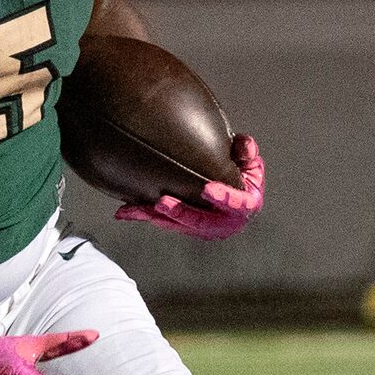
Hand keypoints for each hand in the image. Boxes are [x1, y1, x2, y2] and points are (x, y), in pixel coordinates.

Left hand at [114, 135, 263, 239]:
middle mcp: (224, 222)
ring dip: (156, 217)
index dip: (224, 198)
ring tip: (135, 210)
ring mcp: (202, 226)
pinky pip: (163, 221)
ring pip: (177, 225)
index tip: (208, 189)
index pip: (237, 204)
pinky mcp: (184, 226)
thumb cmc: (241, 173)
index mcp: (244, 206)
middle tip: (162, 203)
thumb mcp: (248, 159)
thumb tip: (244, 147)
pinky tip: (126, 212)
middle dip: (181, 213)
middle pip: (201, 222)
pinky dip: (144, 214)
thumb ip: (246, 151)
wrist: (233, 189)